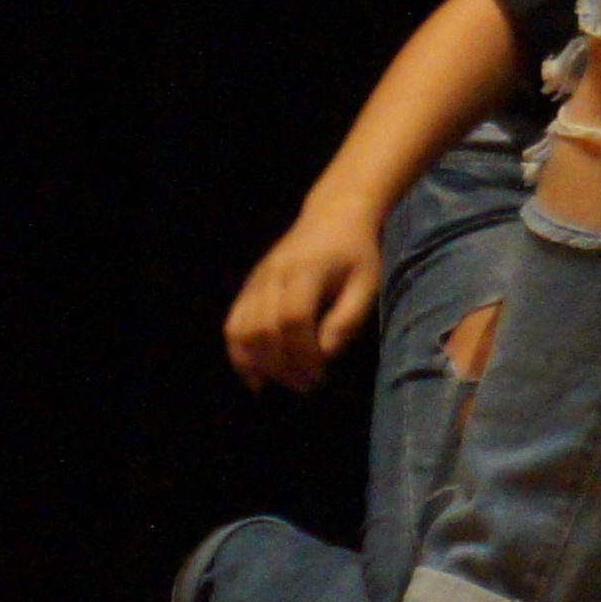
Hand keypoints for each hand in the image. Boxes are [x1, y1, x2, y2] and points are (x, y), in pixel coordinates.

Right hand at [222, 209, 384, 392]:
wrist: (333, 216)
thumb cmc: (356, 253)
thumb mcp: (367, 282)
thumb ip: (348, 318)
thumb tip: (326, 355)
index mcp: (306, 270)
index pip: (293, 318)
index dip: (302, 351)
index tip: (320, 373)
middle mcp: (273, 275)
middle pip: (263, 328)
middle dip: (282, 364)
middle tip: (307, 385)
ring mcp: (256, 280)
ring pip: (240, 329)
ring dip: (257, 364)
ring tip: (282, 383)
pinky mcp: (248, 287)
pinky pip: (233, 323)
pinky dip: (238, 353)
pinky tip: (254, 378)